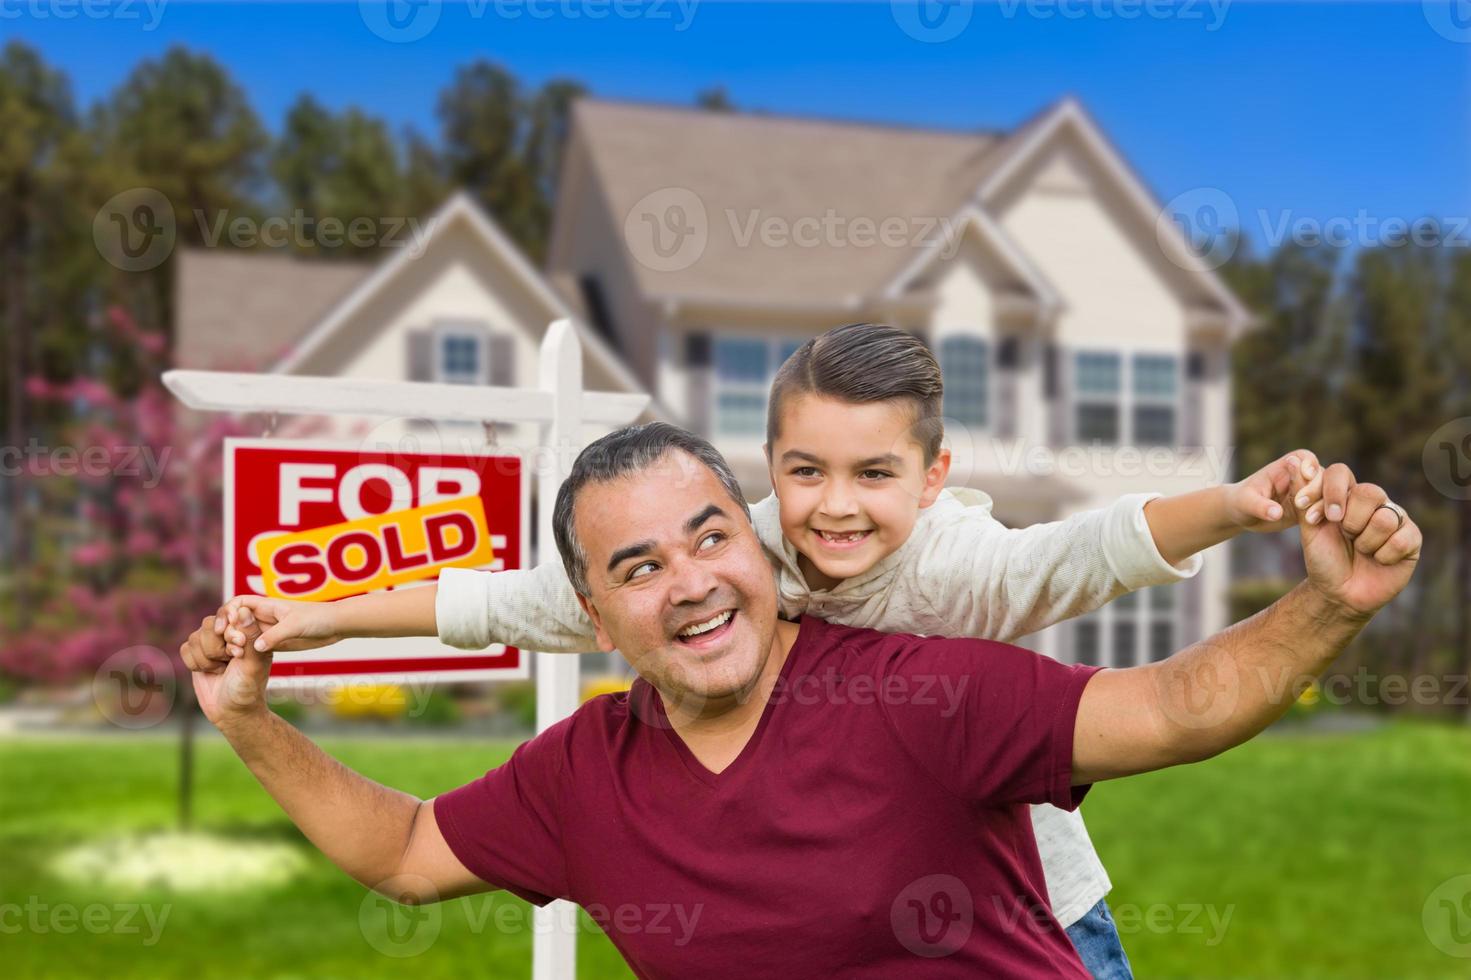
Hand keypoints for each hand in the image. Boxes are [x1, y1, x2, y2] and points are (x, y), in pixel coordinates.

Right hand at [181, 606, 271, 729]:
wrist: (231, 711)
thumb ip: (250, 636)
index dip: (229, 630)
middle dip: (216, 648)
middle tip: (229, 662)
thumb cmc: (247, 688)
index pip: (230, 614)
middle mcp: (229, 633)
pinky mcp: (197, 654)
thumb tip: (244, 609)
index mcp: (248, 631)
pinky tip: (210, 672)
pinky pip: (185, 649)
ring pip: (195, 637)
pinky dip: (195, 663)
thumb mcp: (253, 663)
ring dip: (207, 659)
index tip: (236, 649)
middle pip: (209, 624)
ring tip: (221, 670)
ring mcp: (212, 643)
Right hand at [222, 595, 341, 655]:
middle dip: (229, 631)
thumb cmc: (318, 618)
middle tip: (234, 645)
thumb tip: (255, 647)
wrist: (336, 626)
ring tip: (236, 654)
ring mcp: (268, 630)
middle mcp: (264, 617)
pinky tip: (240, 660)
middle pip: (235, 621)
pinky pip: (252, 647)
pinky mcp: (274, 643)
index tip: (228, 625)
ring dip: (234, 643)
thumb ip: (275, 635)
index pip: (238, 603)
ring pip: (242, 635)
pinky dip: (244, 652)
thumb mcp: (296, 625)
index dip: (228, 612)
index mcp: (267, 605)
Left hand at [1227, 449, 1323, 532]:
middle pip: (1320, 475)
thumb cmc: (1241, 502)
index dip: (1309, 464)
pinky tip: (1316, 525)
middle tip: (1301, 503)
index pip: (1304, 458)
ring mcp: (1308, 493)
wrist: (1242, 515)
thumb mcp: (1246, 503)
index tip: (1306, 475)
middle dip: (1315, 488)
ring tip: (1309, 519)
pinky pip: (1324, 510)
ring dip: (1322, 504)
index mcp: (1285, 467)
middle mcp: (1300, 478)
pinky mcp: (1310, 509)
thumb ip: (1260, 506)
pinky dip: (1324, 516)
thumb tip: (1276, 513)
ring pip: (1326, 493)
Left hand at [1293, 463, 1420, 617]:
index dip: (1327, 492)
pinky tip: (1378, 561)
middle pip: (1369, 492)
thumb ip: (1303, 495)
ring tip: (1360, 550)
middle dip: (1349, 520)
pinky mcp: (1412, 539)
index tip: (1311, 517)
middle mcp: (1374, 502)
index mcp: (1347, 494)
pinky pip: (1401, 538)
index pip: (1341, 473)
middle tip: (1343, 536)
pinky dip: (1383, 555)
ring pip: (1385, 517)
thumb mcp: (1309, 528)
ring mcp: (1395, 518)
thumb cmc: (1323, 558)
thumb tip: (1295, 459)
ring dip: (1364, 542)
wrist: (1338, 592)